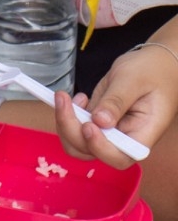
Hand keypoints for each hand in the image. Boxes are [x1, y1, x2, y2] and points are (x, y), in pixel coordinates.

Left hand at [53, 43, 177, 166]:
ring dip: (65, 123)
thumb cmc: (152, 72)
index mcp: (142, 134)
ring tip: (67, 97)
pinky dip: (67, 115)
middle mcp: (124, 138)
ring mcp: (108, 132)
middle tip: (65, 100)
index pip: (120, 156)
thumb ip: (116, 101)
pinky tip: (80, 98)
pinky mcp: (97, 122)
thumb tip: (100, 121)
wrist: (155, 64)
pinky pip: (75, 128)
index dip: (100, 148)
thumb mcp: (133, 81)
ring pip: (78, 143)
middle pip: (91, 151)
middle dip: (71, 129)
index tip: (89, 125)